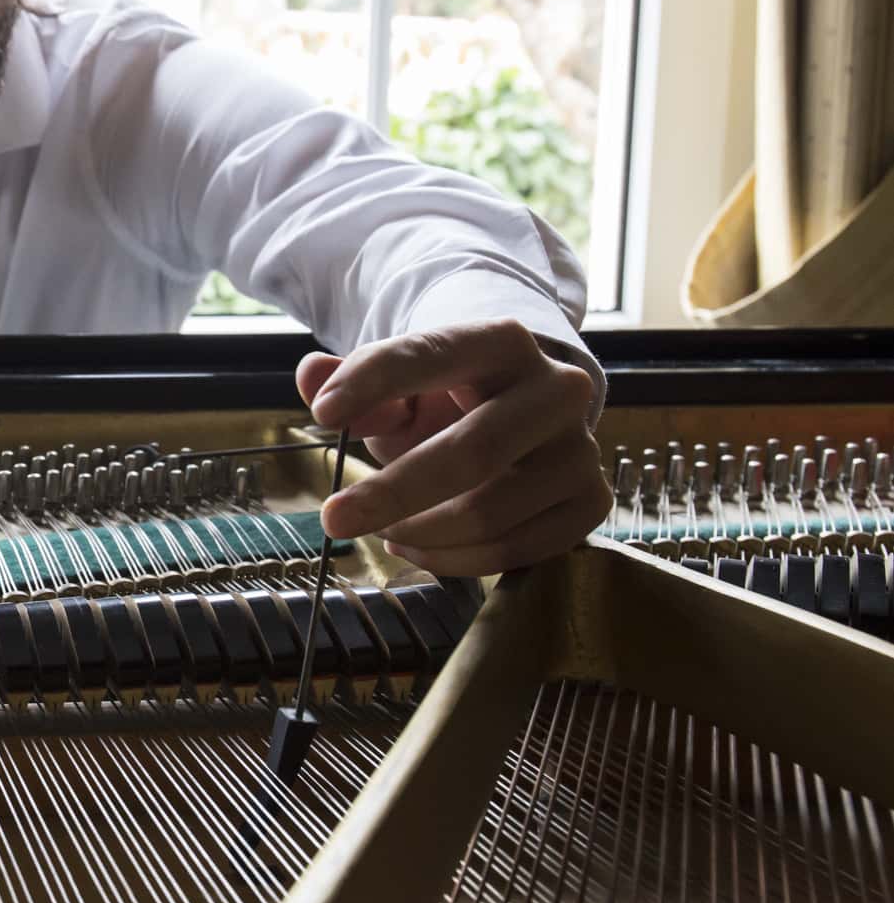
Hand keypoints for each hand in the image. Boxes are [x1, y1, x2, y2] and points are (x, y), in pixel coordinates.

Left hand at [295, 318, 609, 576]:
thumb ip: (352, 378)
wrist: (521, 415)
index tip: (322, 413)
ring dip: (419, 532)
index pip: (432, 354)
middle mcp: (557, 390)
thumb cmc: (447, 398)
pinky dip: (452, 560)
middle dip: (392, 493)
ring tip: (382, 530)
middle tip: (333, 518)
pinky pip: (514, 551)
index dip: (374, 381)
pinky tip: (417, 547)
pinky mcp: (591, 502)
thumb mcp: (400, 383)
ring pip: (490, 513)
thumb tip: (312, 378)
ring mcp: (581, 450)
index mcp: (502, 342)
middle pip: (472, 451)